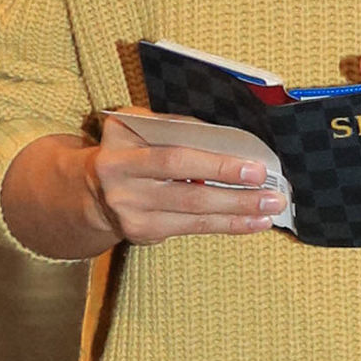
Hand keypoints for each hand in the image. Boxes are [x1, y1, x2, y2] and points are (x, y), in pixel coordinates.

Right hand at [87, 109, 286, 244]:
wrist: (90, 191)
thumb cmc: (126, 147)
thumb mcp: (135, 124)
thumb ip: (172, 126)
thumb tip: (224, 135)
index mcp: (121, 151)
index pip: (174, 159)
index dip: (215, 164)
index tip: (253, 164)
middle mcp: (124, 187)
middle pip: (188, 193)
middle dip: (234, 193)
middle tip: (271, 191)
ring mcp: (133, 216)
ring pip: (194, 216)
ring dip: (237, 213)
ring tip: (269, 208)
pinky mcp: (144, 235)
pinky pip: (192, 229)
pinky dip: (225, 225)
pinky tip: (251, 223)